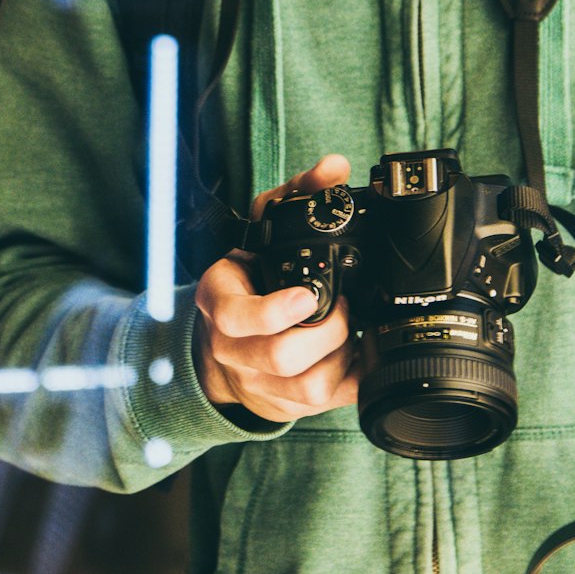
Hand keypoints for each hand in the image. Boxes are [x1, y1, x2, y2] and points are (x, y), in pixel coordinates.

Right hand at [193, 154, 359, 422]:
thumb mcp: (265, 226)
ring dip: (341, 357)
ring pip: (307, 388)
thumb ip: (298, 193)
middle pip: (281, 357)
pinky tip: (354, 353)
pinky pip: (324, 405)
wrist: (226, 336)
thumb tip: (334, 168)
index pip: (237, 318)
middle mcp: (233, 348)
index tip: (306, 296)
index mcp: (220, 302)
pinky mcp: (283, 404)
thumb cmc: (251, 273)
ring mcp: (257, 382)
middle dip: (327, 332)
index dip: (274, 311)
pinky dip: (350, 379)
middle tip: (344, 309)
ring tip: (350, 330)